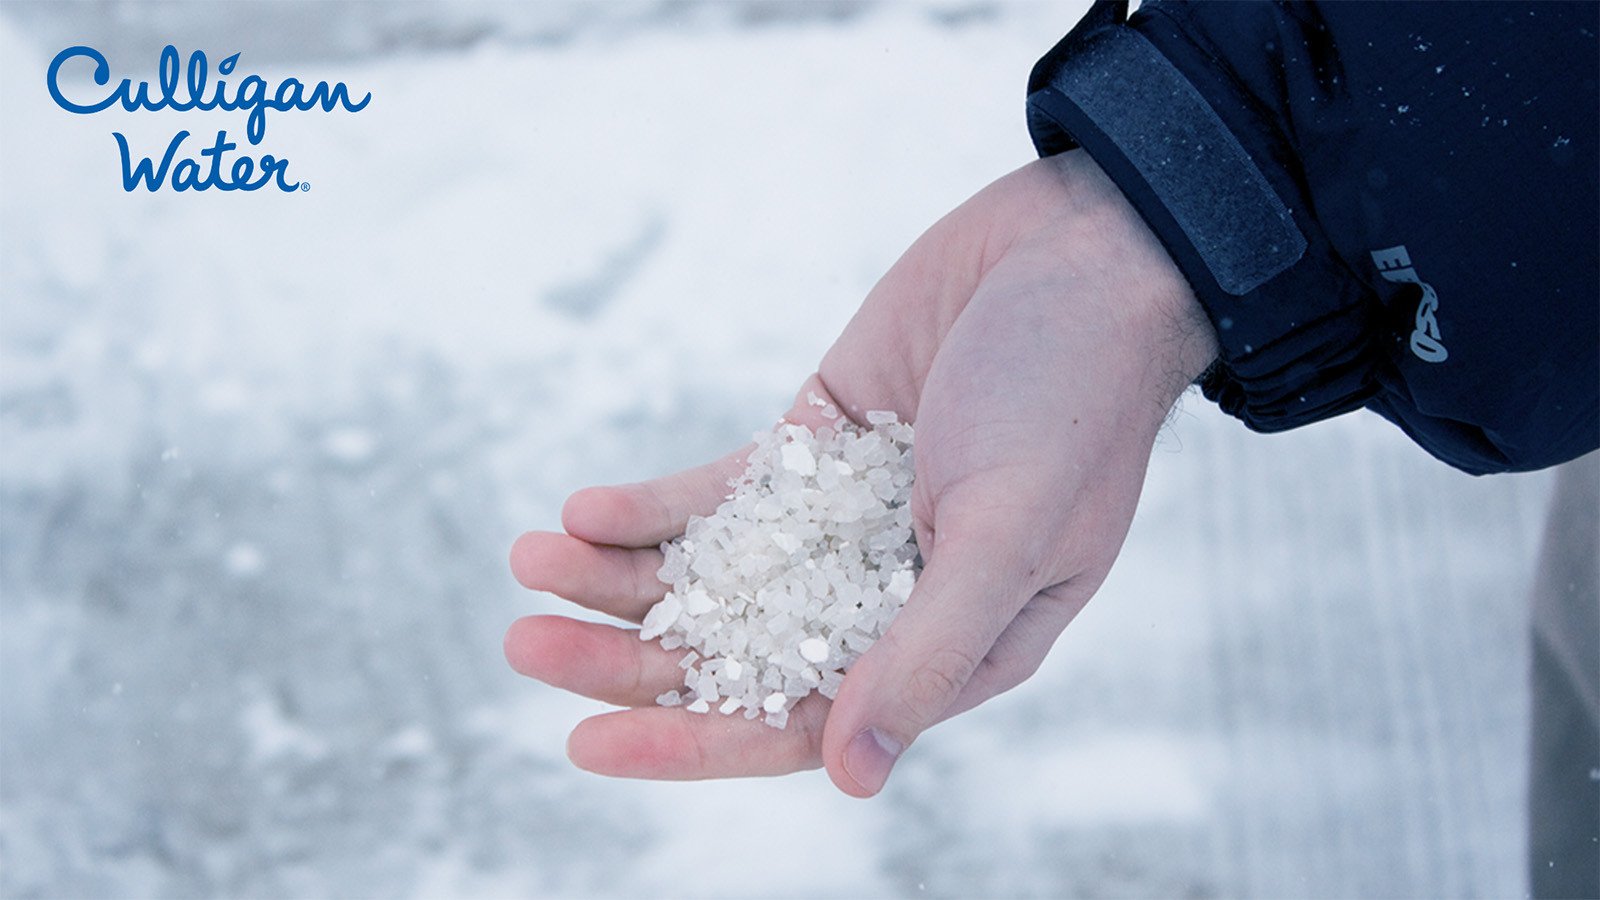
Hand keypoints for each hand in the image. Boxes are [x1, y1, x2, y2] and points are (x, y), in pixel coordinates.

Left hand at [506, 150, 1218, 795]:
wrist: (1083, 253)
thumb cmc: (1074, 401)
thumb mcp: (1011, 534)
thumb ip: (928, 652)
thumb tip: (850, 775)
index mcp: (949, 643)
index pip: (804, 720)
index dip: (694, 741)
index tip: (588, 742)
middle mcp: (889, 595)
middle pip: (738, 653)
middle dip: (630, 657)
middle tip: (524, 646)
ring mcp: (845, 521)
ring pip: (716, 573)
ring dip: (621, 576)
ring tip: (527, 558)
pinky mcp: (816, 447)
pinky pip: (721, 495)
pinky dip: (653, 507)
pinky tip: (582, 510)